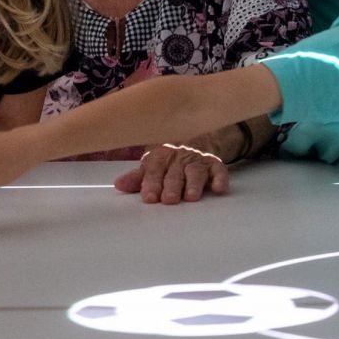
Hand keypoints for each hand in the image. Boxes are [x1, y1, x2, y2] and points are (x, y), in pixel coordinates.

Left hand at [114, 143, 229, 203]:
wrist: (194, 139)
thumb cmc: (168, 161)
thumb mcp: (151, 166)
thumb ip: (138, 178)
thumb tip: (119, 184)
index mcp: (160, 157)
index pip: (154, 170)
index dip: (151, 183)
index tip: (149, 197)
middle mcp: (179, 158)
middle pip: (175, 173)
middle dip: (172, 186)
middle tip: (169, 200)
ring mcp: (197, 160)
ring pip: (195, 172)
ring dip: (193, 184)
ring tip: (191, 197)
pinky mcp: (214, 164)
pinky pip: (219, 170)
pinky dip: (220, 178)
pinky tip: (218, 188)